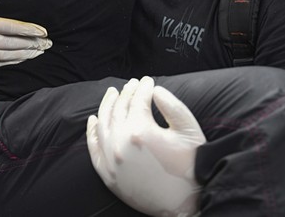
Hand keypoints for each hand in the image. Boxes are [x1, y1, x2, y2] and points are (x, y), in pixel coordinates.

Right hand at [0, 0, 50, 69]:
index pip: (10, 27)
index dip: (28, 29)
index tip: (43, 31)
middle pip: (14, 43)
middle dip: (33, 43)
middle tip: (48, 42)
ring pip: (11, 55)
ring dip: (29, 53)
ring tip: (42, 49)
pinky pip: (4, 63)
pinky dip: (18, 60)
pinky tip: (28, 56)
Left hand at [87, 77, 205, 216]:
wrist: (186, 205)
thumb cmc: (191, 166)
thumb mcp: (188, 130)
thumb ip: (172, 105)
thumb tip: (155, 90)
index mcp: (140, 130)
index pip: (137, 99)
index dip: (143, 87)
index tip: (148, 80)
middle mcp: (120, 143)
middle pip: (119, 108)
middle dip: (126, 93)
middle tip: (132, 84)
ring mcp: (111, 159)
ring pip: (102, 123)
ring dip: (107, 105)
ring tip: (113, 93)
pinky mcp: (107, 174)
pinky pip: (93, 148)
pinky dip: (92, 131)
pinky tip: (93, 119)